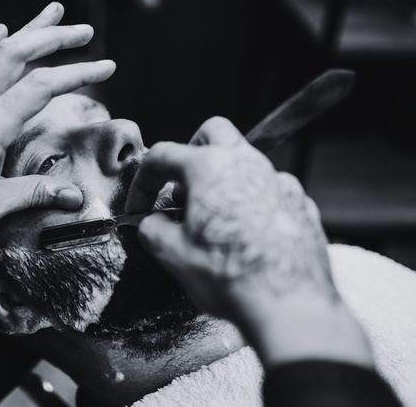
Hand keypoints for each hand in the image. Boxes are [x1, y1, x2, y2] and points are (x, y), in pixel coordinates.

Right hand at [127, 117, 372, 367]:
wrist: (290, 306)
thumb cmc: (229, 276)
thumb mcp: (171, 254)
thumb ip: (152, 228)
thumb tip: (152, 224)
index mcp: (209, 167)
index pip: (162, 156)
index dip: (142, 182)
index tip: (138, 207)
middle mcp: (248, 164)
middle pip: (213, 134)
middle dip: (191, 153)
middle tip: (181, 190)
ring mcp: (280, 182)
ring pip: (246, 163)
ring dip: (224, 182)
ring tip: (213, 221)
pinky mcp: (302, 206)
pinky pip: (270, 191)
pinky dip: (253, 204)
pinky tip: (247, 236)